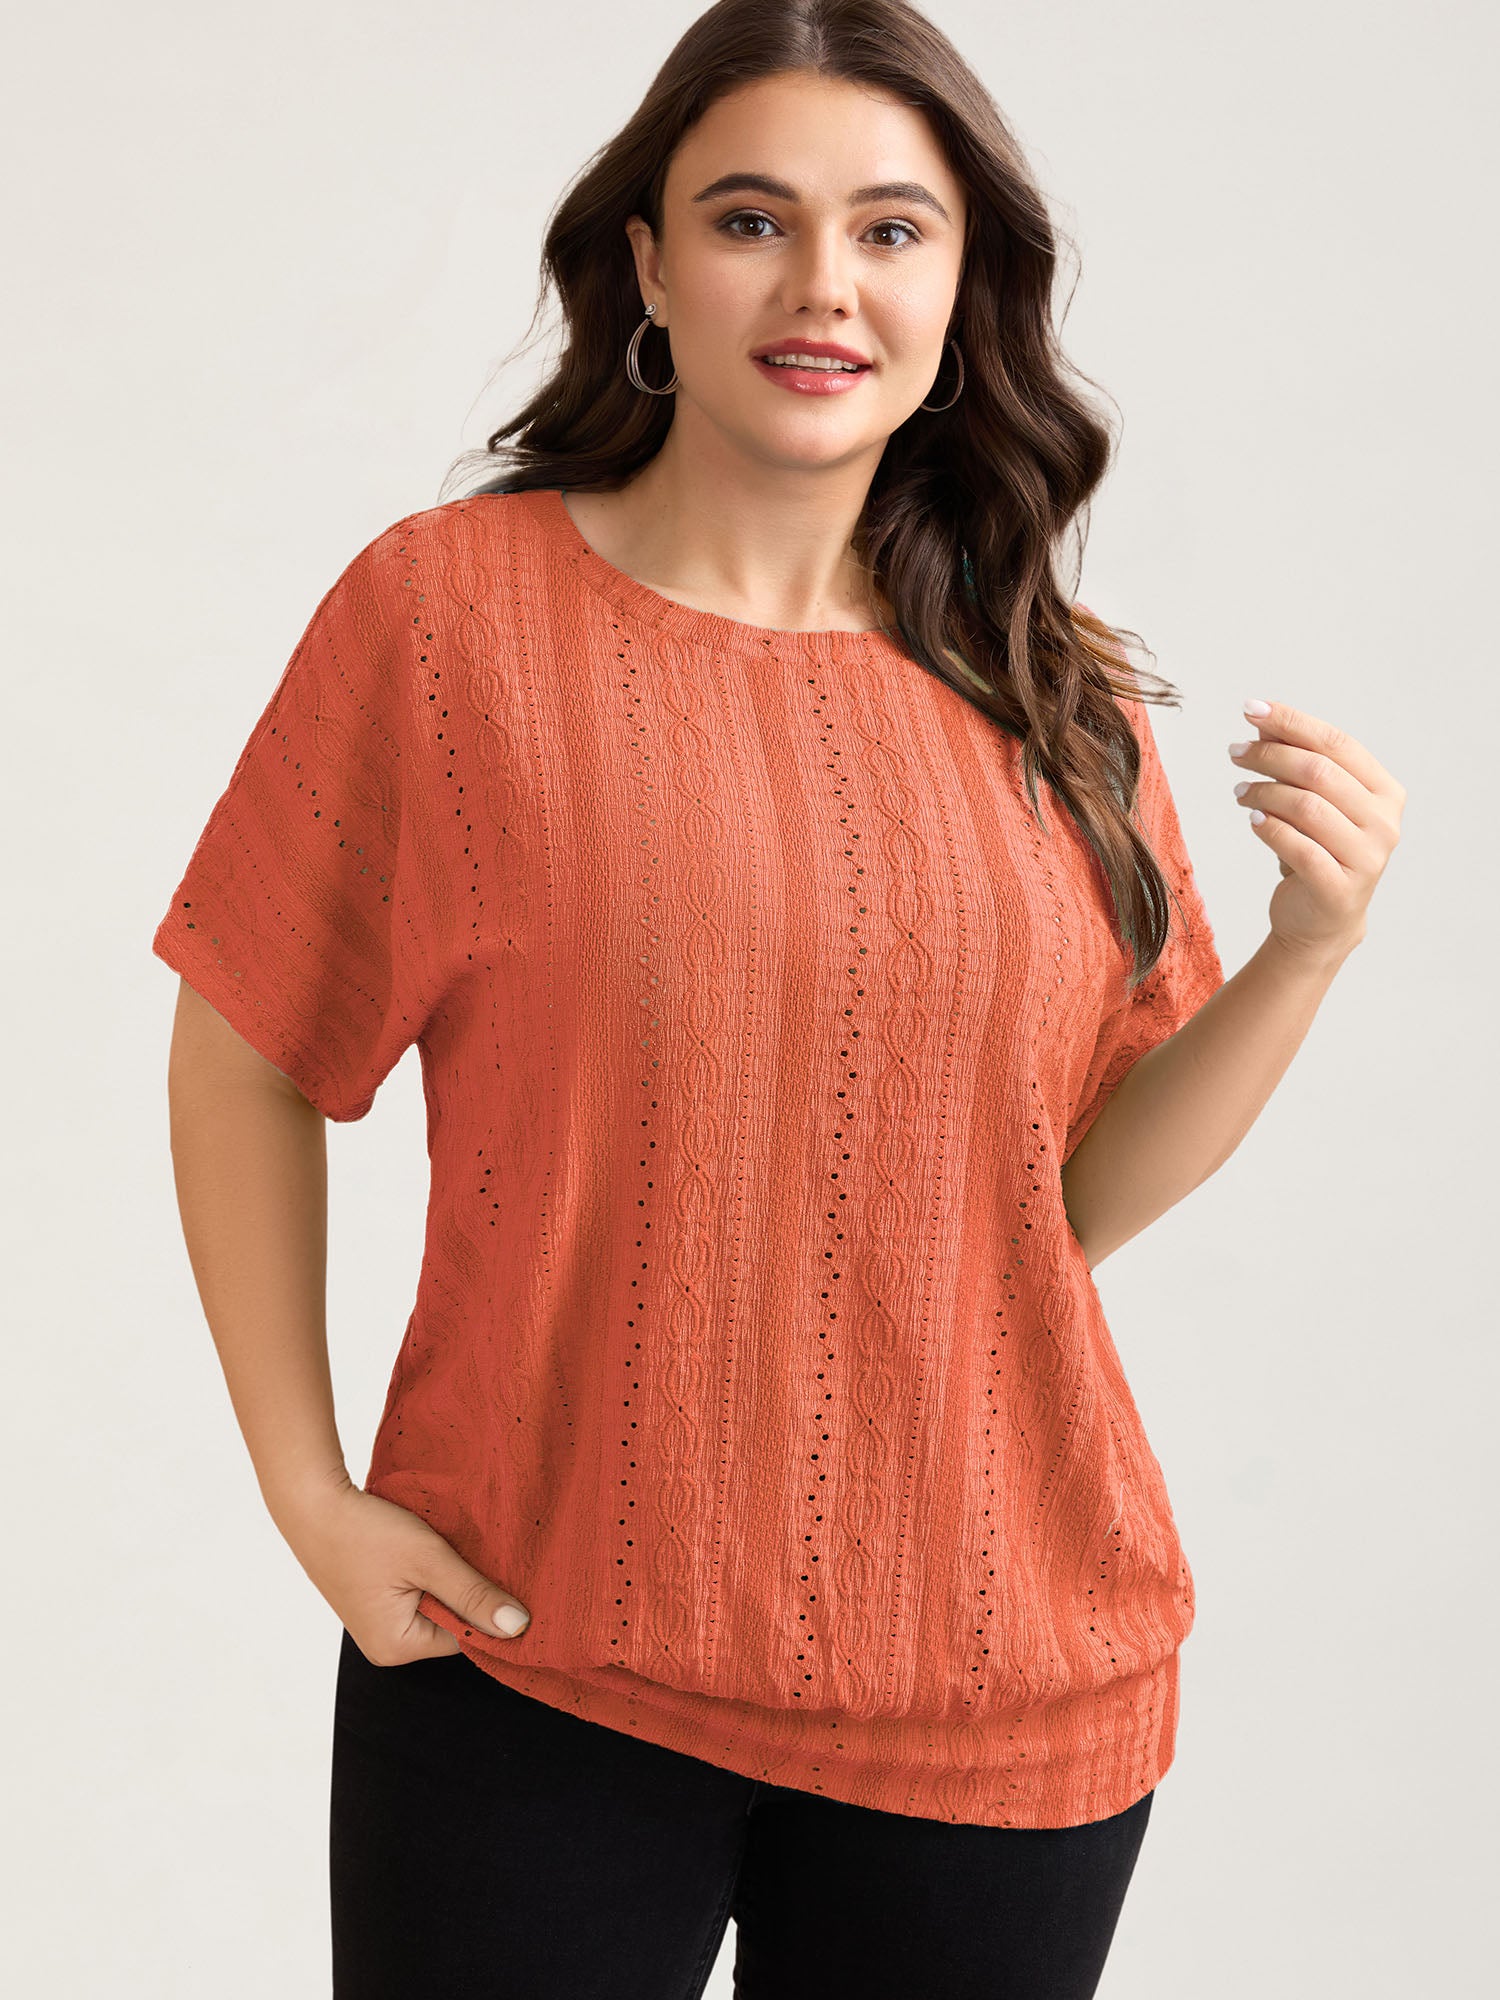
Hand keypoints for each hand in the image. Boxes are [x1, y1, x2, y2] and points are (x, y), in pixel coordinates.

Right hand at [275, 1474, 531, 1664]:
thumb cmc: (365, 1531)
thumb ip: (474, 1594)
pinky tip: (430, 1549)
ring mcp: (377, 1624)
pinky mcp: (374, 1602)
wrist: (313, 1502)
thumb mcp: (429, 1559)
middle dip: (467, 1592)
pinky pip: (418, 1595)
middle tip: (477, 1555)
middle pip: (451, 1624)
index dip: (488, 1606)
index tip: (504, 1575)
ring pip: (436, 1606)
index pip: (466, 1637)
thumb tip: (520, 1628)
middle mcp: (385, 1646)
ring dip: (449, 1579)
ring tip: (449, 1549)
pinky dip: (430, 1574)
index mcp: (397, 1648)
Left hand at [1228, 697, 1404, 967]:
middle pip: (1319, 772)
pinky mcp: (1340, 889)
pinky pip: (1298, 848)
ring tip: (1239, 791)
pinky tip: (1253, 820)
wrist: (1321, 920)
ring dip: (1264, 792)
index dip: (1293, 722)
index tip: (1251, 709)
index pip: (1337, 743)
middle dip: (1269, 755)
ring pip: (1306, 807)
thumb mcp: (1310, 802)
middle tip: (1234, 752)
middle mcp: (1385, 823)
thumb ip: (1296, 762)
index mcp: (1386, 792)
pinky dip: (1270, 830)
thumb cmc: (1316, 850)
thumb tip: (1261, 721)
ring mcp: (1367, 858)